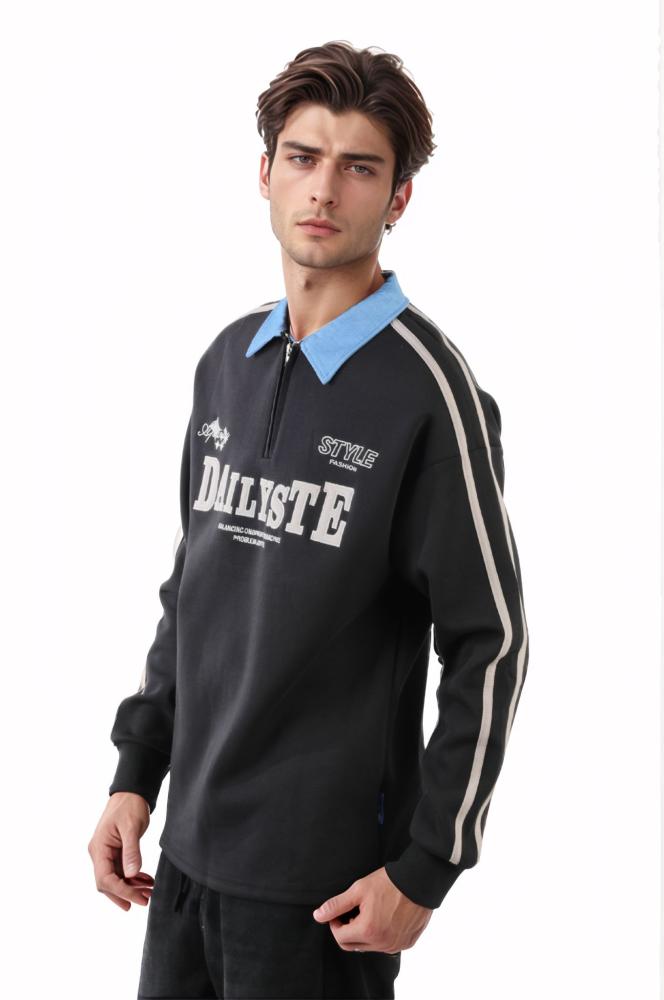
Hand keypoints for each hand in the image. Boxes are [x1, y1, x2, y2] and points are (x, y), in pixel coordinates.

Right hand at [88, 792, 154, 910]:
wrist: (131, 792)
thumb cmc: (129, 805)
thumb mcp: (131, 827)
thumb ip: (131, 851)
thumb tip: (131, 875)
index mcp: (99, 848)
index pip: (105, 879)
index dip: (120, 891)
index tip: (137, 898)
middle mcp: (99, 853)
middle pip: (108, 883)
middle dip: (126, 894)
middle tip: (145, 901)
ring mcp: (107, 853)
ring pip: (116, 878)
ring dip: (131, 888)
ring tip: (149, 893)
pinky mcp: (115, 852)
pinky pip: (122, 871)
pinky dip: (133, 878)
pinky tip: (146, 881)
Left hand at [312, 866, 432, 953]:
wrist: (418, 881)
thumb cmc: (388, 883)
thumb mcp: (358, 890)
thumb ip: (336, 905)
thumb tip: (317, 916)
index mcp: (368, 930)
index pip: (340, 937)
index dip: (335, 923)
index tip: (339, 912)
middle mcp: (382, 943)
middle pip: (353, 945)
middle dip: (348, 930)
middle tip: (353, 911)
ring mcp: (395, 945)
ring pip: (370, 946)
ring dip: (364, 933)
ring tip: (370, 912)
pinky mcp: (407, 943)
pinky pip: (387, 945)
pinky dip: (381, 935)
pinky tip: (384, 917)